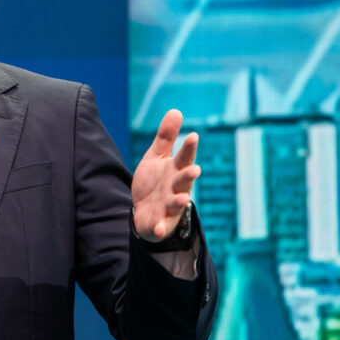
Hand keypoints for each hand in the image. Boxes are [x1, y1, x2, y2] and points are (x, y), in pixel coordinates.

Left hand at [131, 109, 199, 241]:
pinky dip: (159, 228)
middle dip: (189, 176)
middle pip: (183, 181)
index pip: (183, 158)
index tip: (193, 136)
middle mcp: (175, 188)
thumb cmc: (155, 182)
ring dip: (179, 201)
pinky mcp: (159, 223)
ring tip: (183, 199)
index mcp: (175, 171)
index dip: (188, 148)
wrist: (145, 211)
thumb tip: (176, 110)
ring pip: (176, 203)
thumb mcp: (156, 158)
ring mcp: (168, 206)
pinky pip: (160, 226)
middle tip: (195, 170)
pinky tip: (158, 229)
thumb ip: (166, 138)